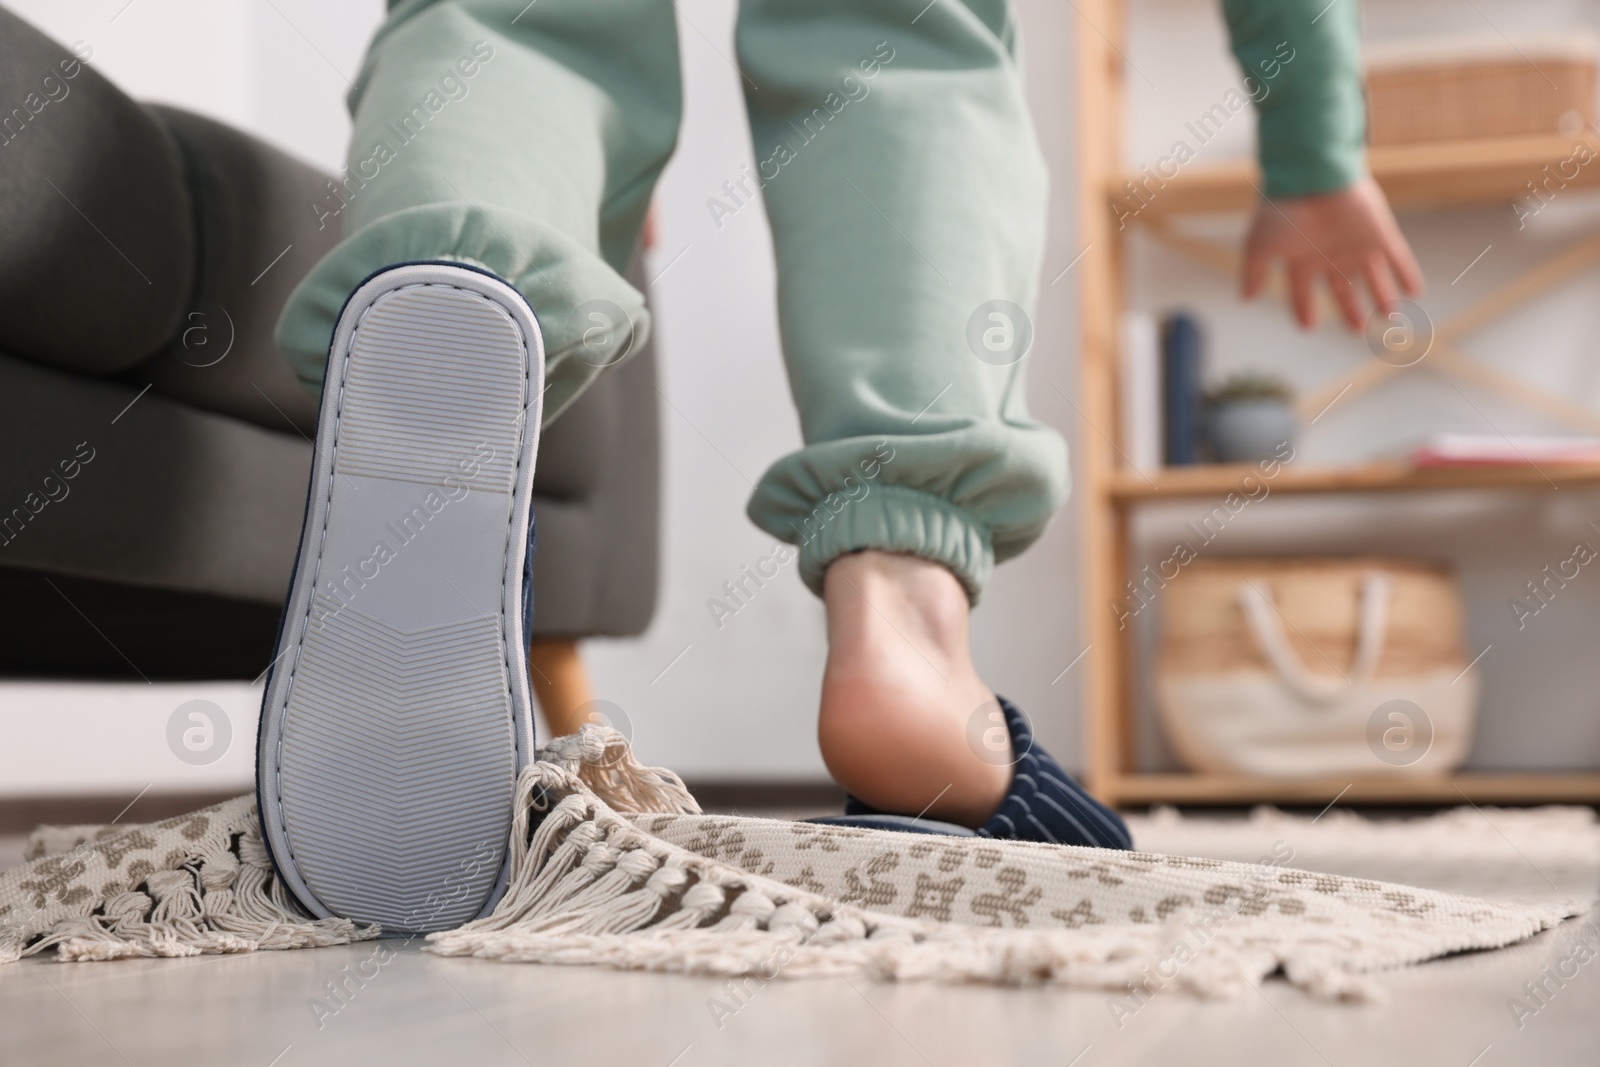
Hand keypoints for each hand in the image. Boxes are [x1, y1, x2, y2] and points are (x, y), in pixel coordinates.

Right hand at [1240, 177, 1422, 330]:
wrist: (1313, 175)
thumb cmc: (1282, 210)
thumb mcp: (1258, 245)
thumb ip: (1252, 272)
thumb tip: (1245, 298)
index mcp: (1302, 258)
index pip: (1303, 292)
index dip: (1305, 310)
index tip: (1308, 327)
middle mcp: (1331, 254)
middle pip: (1343, 288)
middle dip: (1350, 309)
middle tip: (1356, 329)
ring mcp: (1357, 245)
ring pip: (1373, 278)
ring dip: (1383, 297)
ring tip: (1390, 317)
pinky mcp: (1380, 234)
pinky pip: (1398, 258)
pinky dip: (1407, 275)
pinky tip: (1416, 292)